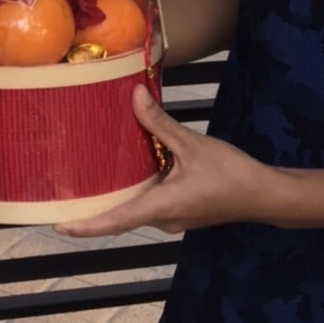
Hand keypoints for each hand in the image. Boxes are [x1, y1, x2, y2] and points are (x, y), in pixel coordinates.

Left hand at [55, 84, 271, 237]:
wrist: (264, 194)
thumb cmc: (231, 174)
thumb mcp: (192, 144)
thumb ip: (159, 123)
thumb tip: (133, 95)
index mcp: (162, 208)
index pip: (117, 221)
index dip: (87, 226)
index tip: (59, 226)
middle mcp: (163, 218)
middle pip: (121, 212)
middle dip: (93, 203)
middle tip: (61, 187)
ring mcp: (172, 216)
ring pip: (136, 203)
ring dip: (114, 190)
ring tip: (83, 172)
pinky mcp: (180, 208)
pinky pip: (149, 198)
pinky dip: (134, 184)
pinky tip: (122, 164)